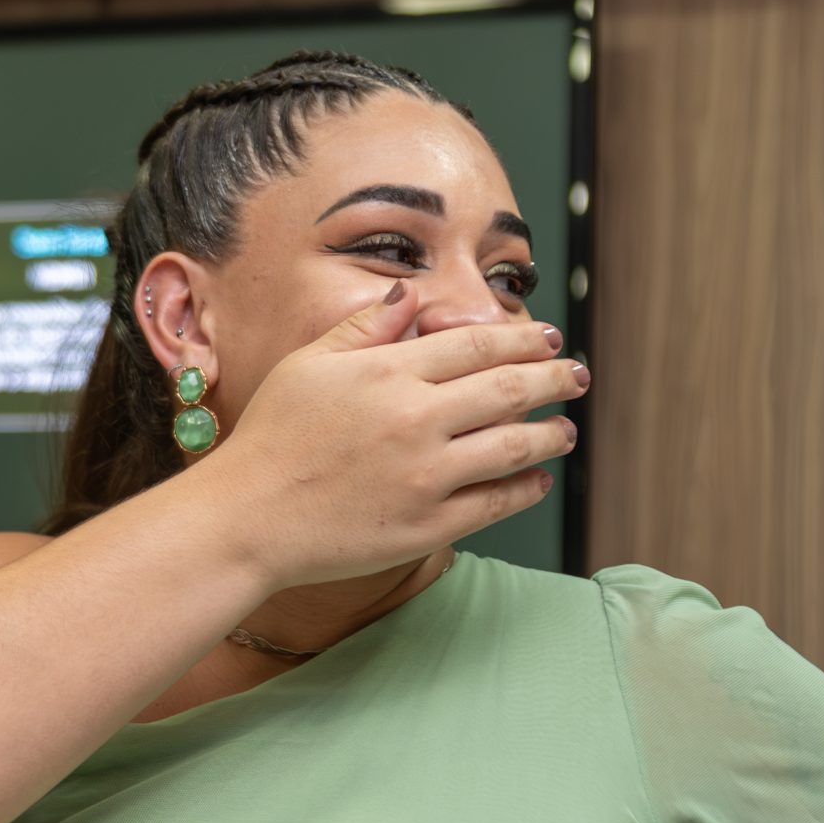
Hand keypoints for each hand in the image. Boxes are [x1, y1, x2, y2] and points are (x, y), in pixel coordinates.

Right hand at [202, 285, 586, 587]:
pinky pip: (495, 502)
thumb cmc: (271, 437)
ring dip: (551, 434)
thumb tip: (414, 296)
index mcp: (388, 372)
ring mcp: (426, 476)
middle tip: (577, 374)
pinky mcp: (428, 526)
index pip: (477, 345)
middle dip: (554, 378)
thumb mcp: (310, 364)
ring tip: (567, 428)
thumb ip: (367, 328)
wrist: (246, 518)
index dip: (521, 339)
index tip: (548, 337)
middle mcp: (416, 420)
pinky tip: (537, 477)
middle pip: (509, 390)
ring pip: (513, 446)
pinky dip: (526, 486)